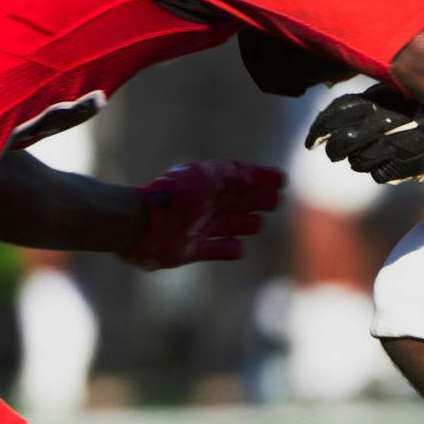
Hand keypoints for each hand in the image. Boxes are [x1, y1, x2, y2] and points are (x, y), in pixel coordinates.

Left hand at [123, 160, 285, 269]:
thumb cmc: (174, 196)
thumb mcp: (206, 177)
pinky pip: (215, 249)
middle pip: (237, 201)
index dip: (261, 177)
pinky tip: (239, 248)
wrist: (141, 224)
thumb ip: (231, 174)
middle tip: (276, 201)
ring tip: (259, 223)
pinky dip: (228, 249)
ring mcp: (198, 227)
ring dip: (245, 223)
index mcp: (208, 184)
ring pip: (229, 224)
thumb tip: (252, 176)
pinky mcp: (190, 249)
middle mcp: (204, 205)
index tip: (282, 180)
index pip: (240, 178)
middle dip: (257, 199)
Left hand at [306, 87, 423, 183]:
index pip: (337, 115)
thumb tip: (331, 121)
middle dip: (335, 149)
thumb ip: (368, 100)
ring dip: (357, 161)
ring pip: (362, 163)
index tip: (311, 142)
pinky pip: (385, 175)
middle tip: (332, 150)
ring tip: (360, 156)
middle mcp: (390, 123)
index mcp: (380, 99)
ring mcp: (406, 145)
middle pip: (345, 144)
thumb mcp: (396, 87)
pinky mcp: (421, 162)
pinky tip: (380, 164)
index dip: (318, 130)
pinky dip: (378, 171)